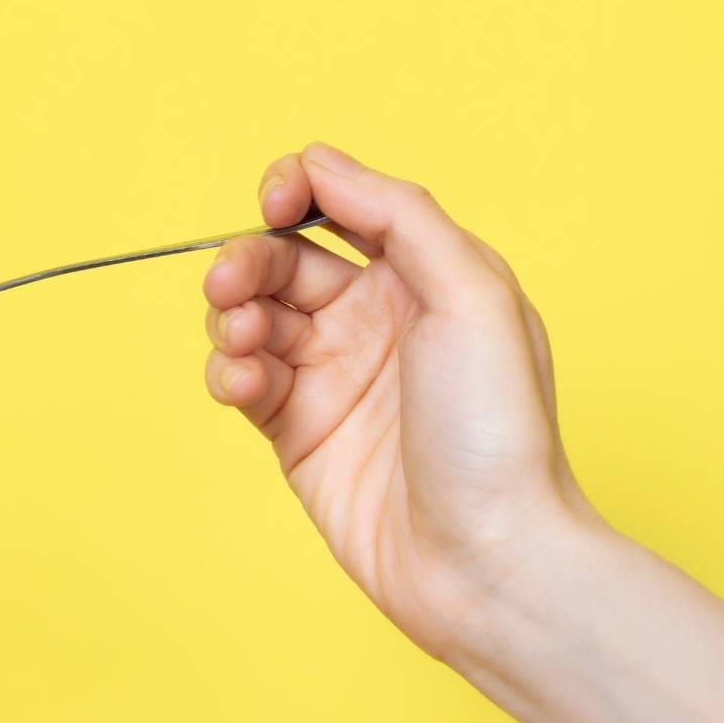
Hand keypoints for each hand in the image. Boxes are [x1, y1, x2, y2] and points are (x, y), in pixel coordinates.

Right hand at [202, 143, 600, 658]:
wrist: (484, 559)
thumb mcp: (472, 295)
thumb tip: (321, 163)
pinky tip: (244, 388)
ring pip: (250, 317)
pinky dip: (228, 374)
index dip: (295, 191)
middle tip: (228, 288)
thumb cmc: (495, 432)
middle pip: (279, 259)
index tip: (272, 204)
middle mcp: (373, 318)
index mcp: (423, 275)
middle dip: (244, 262)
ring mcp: (331, 374)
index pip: (339, 204)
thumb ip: (399, 215)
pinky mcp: (294, 430)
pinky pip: (241, 379)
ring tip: (244, 346)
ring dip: (230, 319)